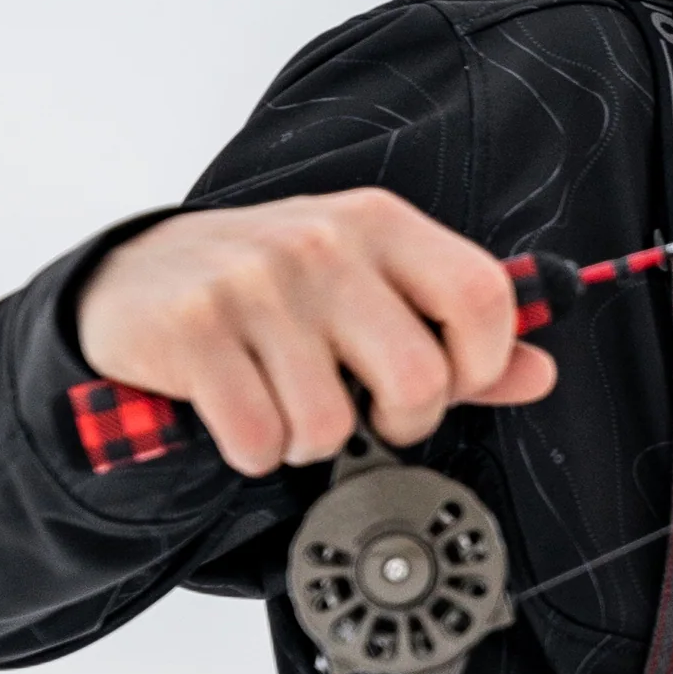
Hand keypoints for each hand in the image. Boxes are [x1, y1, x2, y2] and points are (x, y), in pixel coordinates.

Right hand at [77, 190, 558, 477]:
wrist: (133, 283)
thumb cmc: (267, 292)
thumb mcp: (368, 290)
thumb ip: (455, 334)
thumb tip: (538, 372)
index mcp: (377, 223)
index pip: (483, 296)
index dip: (483, 364)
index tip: (452, 382)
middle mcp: (321, 243)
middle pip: (419, 377)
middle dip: (400, 421)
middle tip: (364, 407)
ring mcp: (254, 282)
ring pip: (334, 423)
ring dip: (311, 439)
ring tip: (284, 399)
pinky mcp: (193, 329)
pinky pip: (262, 437)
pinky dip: (254, 450)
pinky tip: (239, 412)